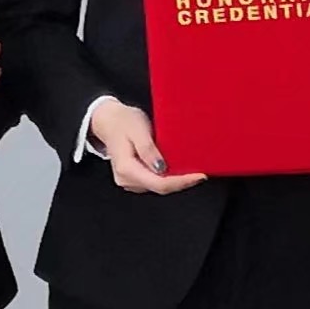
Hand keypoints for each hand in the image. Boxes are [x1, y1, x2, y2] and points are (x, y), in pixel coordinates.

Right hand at [87, 101, 202, 195]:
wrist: (108, 121)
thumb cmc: (123, 121)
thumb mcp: (138, 129)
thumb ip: (148, 149)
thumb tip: (162, 168)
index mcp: (126, 168)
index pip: (159, 184)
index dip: (181, 182)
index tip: (199, 176)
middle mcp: (126, 179)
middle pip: (160, 187)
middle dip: (182, 182)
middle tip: (201, 172)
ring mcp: (129, 181)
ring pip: (158, 186)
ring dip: (176, 180)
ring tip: (191, 169)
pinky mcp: (133, 179)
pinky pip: (154, 182)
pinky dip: (168, 177)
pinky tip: (177, 168)